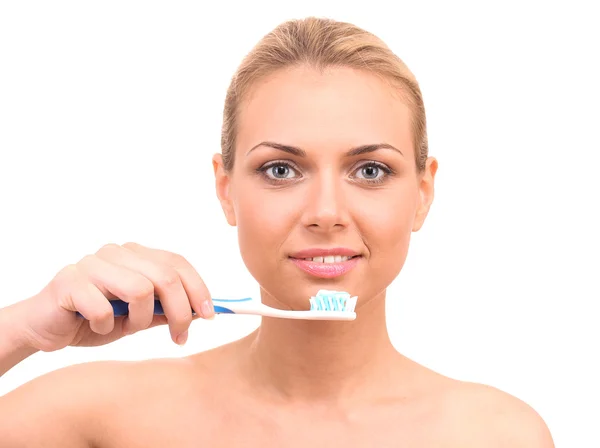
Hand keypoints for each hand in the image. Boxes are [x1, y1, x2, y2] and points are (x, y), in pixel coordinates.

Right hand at [14, 242, 212, 350]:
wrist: (46, 328)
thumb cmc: (97, 320)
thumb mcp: (139, 317)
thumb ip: (166, 310)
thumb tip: (201, 312)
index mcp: (136, 255)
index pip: (177, 263)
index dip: (198, 289)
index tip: (209, 315)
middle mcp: (116, 253)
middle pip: (165, 276)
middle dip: (181, 312)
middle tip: (180, 337)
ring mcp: (91, 264)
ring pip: (140, 290)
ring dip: (140, 320)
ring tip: (126, 329)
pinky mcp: (69, 281)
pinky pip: (104, 308)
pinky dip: (107, 326)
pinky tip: (97, 327)